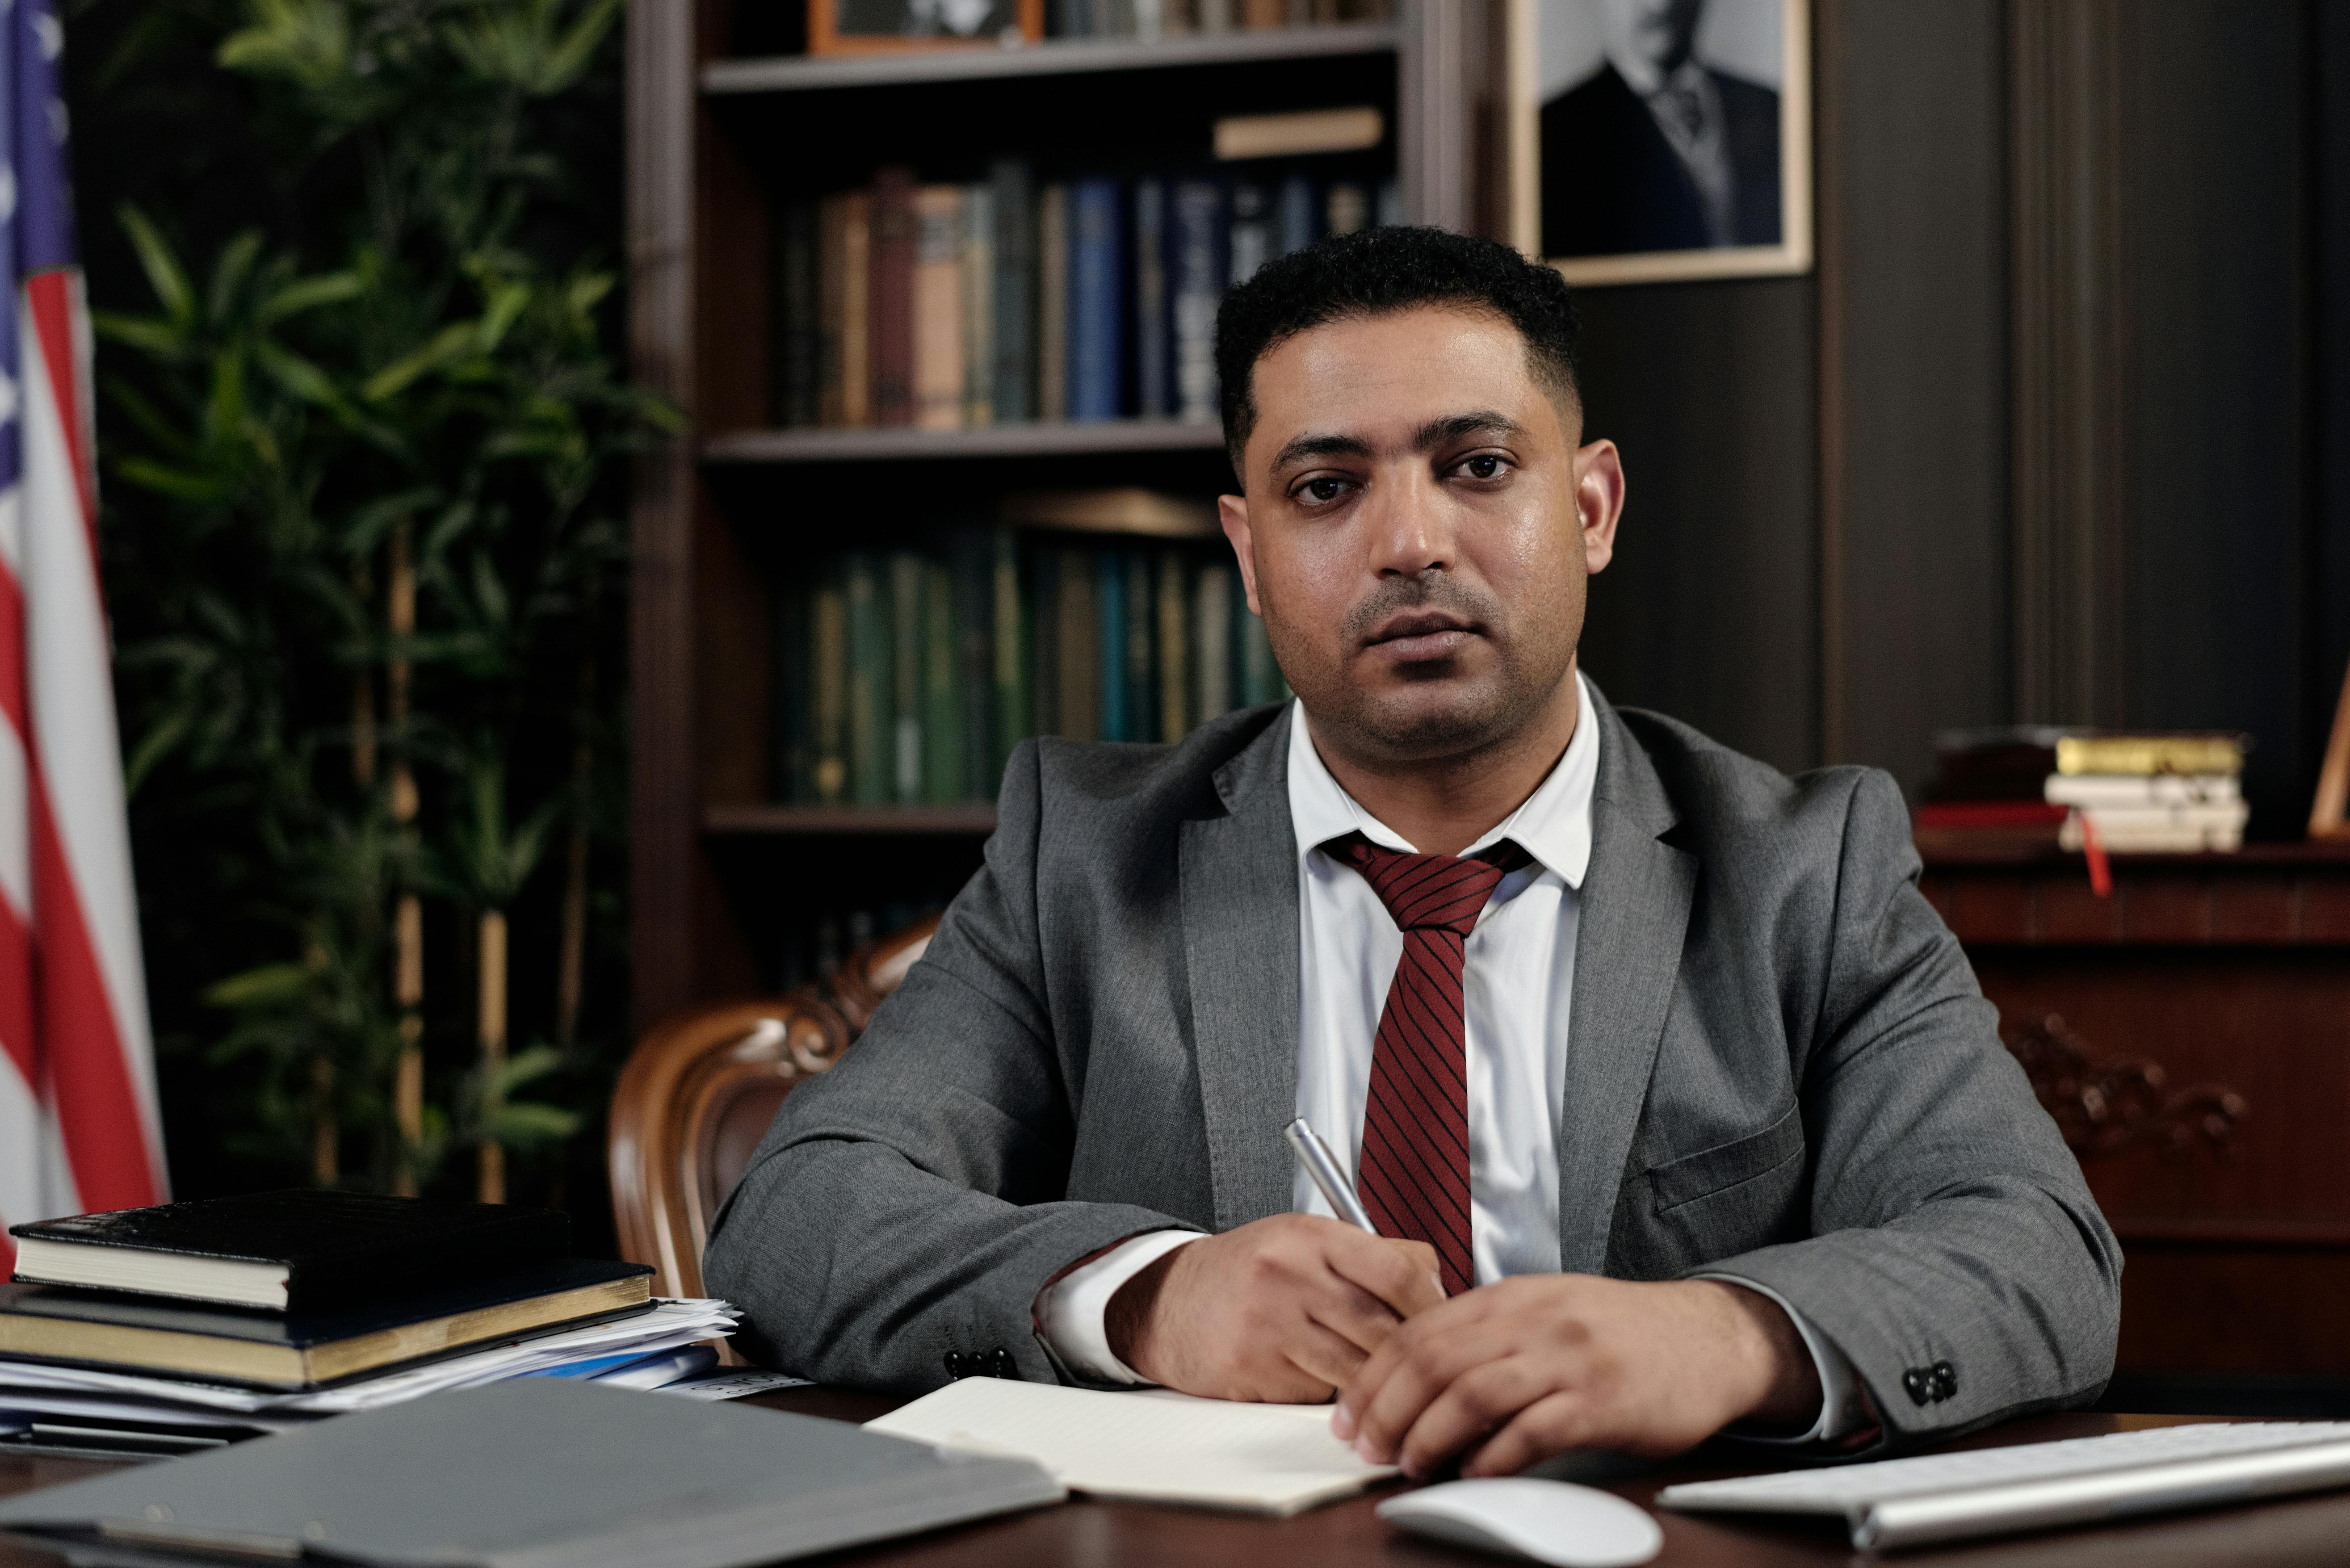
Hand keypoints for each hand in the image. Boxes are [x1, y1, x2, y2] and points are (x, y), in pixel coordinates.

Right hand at [1106, 1213, 1444, 1401]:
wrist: (1168, 1301)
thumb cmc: (1247, 1272)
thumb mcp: (1303, 1240)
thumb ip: (1368, 1255)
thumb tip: (1437, 1285)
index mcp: (1308, 1236)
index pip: (1398, 1270)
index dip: (1432, 1304)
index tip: (1440, 1321)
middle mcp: (1289, 1275)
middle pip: (1384, 1328)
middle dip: (1407, 1352)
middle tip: (1414, 1360)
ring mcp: (1270, 1324)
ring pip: (1357, 1368)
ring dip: (1371, 1378)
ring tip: (1368, 1371)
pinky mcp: (1254, 1368)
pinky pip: (1318, 1392)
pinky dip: (1329, 1392)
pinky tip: (1315, 1374)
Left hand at [1334, 1276, 1819, 1475]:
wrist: (1708, 1338)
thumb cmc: (1620, 1331)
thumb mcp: (1546, 1311)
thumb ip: (1486, 1334)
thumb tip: (1417, 1378)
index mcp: (1510, 1297)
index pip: (1417, 1331)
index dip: (1373, 1376)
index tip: (1349, 1414)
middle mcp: (1533, 1320)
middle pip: (1433, 1362)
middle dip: (1388, 1410)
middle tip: (1367, 1448)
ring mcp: (1567, 1358)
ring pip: (1472, 1394)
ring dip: (1429, 1436)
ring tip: (1410, 1464)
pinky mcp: (1601, 1400)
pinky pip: (1532, 1431)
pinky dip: (1494, 1456)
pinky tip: (1474, 1473)